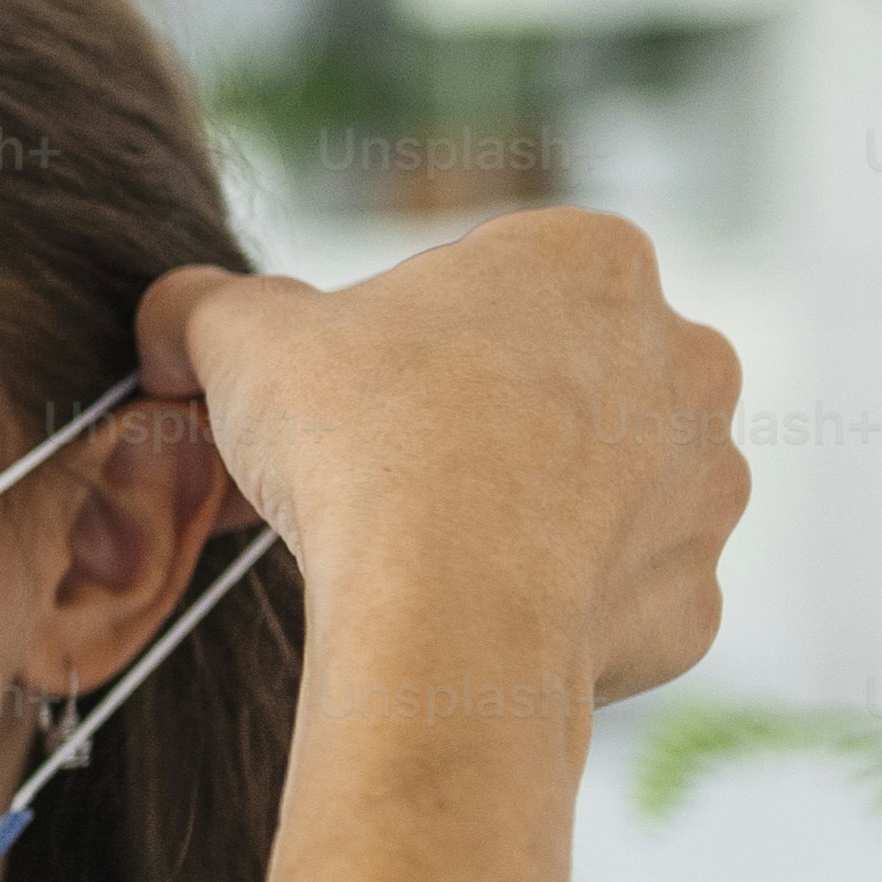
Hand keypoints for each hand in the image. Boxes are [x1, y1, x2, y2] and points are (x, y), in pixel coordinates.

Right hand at [137, 208, 748, 709]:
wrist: (447, 612)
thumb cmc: (361, 444)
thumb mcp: (244, 338)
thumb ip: (206, 305)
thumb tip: (173, 316)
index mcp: (592, 260)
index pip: (491, 285)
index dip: (404, 343)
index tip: (353, 396)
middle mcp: (685, 357)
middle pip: (564, 385)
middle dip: (489, 424)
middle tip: (387, 476)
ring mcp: (708, 486)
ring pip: (607, 494)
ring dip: (533, 518)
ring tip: (432, 557)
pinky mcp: (696, 600)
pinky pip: (620, 601)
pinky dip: (557, 614)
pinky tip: (480, 621)